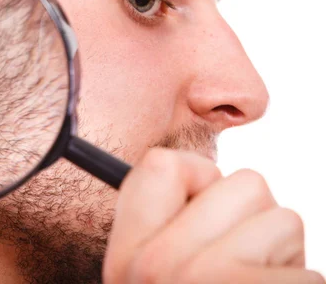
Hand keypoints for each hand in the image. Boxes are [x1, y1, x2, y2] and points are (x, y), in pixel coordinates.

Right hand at [103, 148, 324, 283]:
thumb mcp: (143, 274)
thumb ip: (158, 222)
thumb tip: (199, 174)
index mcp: (128, 253)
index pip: (162, 164)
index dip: (198, 178)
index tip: (201, 214)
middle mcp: (156, 266)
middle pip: (245, 184)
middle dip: (254, 222)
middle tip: (236, 268)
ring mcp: (209, 282)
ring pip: (283, 220)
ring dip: (281, 258)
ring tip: (255, 283)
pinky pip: (308, 273)